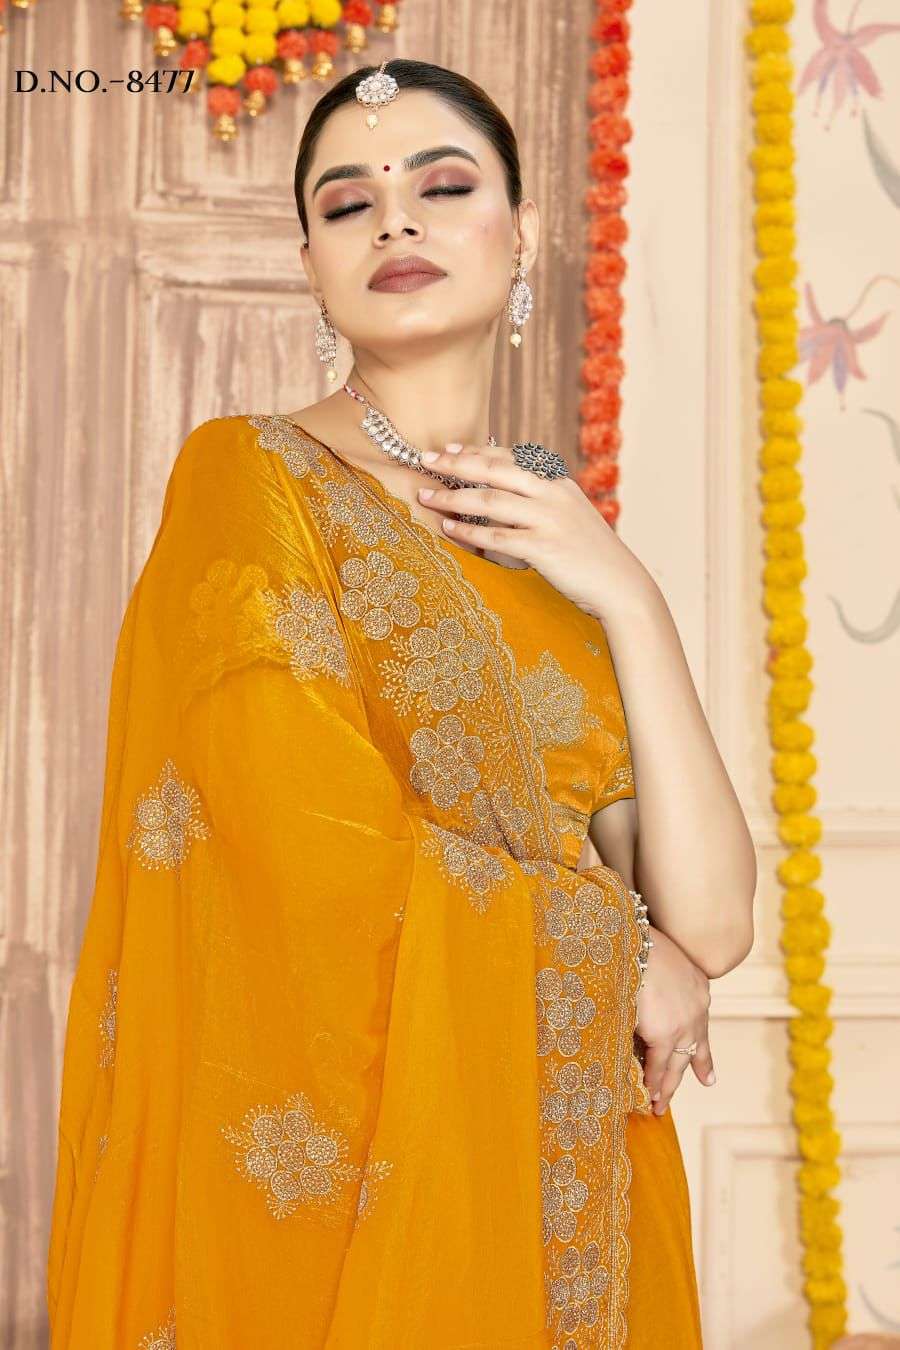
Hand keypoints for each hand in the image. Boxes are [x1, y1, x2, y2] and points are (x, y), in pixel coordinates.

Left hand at [416, 443, 656, 622]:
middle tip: (425, 460)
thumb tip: (502, 493)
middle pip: (495, 470)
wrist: (621, 585)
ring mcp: (549, 520)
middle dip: (456, 464)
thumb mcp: (570, 516)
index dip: (478, 451)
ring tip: (426, 495)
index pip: (512, 457)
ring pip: (490, 500)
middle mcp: (553, 494)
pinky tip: (446, 528)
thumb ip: (541, 500)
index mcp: (559, 482)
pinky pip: (495, 536)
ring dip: (453, 496)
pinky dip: (467, 531)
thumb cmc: (591, 554)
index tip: (449, 448)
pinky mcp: (543, 548)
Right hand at [635, 923, 715, 1115]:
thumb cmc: (641, 944)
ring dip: (666, 1086)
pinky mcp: (665, 1035)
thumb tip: (649, 991)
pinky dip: (653, 1080)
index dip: (702, 1055)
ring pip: (675, 1063)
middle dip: (686, 1073)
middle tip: (681, 1093)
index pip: (701, 1028)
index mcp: (698, 989)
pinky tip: (647, 1092)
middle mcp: (697, 1010)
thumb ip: (663, 982)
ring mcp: (683, 1025)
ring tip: (658, 1104)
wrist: (638, 945)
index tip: (708, 1077)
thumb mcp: (663, 960)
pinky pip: (659, 1064)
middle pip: (691, 1050)